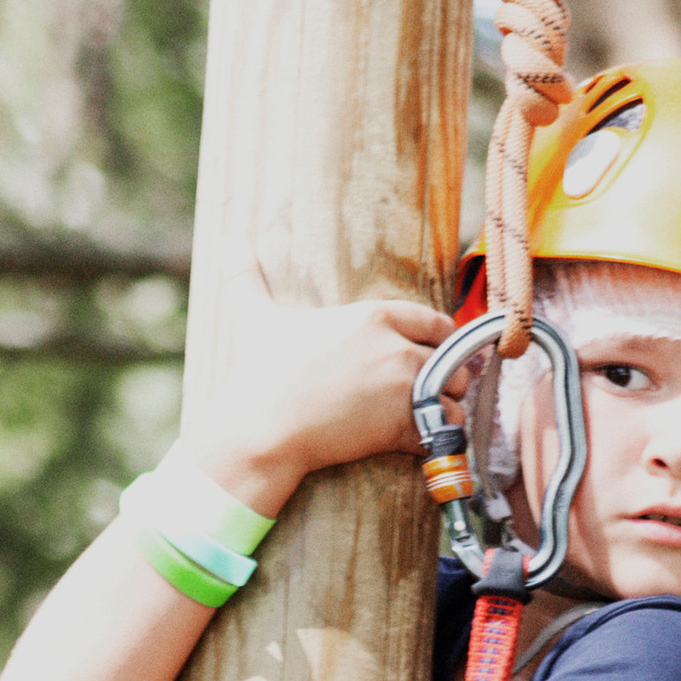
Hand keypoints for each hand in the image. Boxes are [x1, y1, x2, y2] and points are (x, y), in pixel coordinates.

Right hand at [188, 267, 452, 514]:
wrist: (263, 428)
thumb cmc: (262, 374)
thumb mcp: (257, 318)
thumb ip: (249, 279)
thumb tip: (228, 243)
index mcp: (373, 317)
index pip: (433, 321)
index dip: (440, 337)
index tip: (436, 348)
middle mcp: (395, 348)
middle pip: (450, 359)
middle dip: (446, 375)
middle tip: (431, 388)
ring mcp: (401, 388)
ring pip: (452, 394)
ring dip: (447, 405)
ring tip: (429, 414)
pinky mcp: (400, 425)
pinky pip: (442, 429)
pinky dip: (438, 435)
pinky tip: (420, 438)